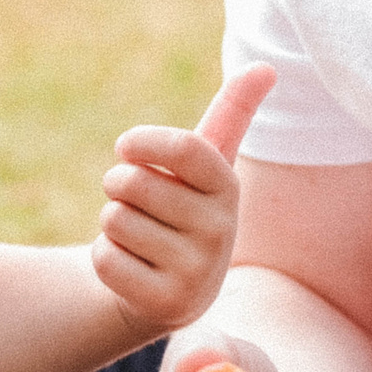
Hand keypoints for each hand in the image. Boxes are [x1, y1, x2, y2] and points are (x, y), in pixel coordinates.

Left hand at [92, 64, 274, 333]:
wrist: (171, 288)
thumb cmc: (184, 208)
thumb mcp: (207, 165)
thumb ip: (232, 114)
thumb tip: (266, 66)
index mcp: (229, 188)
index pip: (186, 149)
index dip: (143, 142)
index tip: (126, 147)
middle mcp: (222, 231)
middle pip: (133, 183)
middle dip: (119, 185)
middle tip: (138, 204)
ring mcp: (197, 273)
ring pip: (114, 220)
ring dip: (113, 224)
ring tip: (141, 238)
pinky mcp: (165, 305)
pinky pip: (105, 259)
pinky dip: (106, 258)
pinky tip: (134, 269)